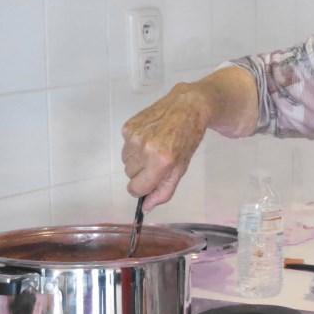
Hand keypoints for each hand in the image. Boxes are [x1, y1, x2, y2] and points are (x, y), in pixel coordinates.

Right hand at [121, 83, 211, 209]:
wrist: (187, 106)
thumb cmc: (188, 139)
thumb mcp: (181, 168)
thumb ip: (163, 191)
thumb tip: (146, 207)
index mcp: (160, 162)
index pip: (135, 188)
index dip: (142, 188)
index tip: (150, 180)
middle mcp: (144, 149)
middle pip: (129, 175)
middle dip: (142, 172)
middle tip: (158, 159)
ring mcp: (134, 136)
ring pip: (125, 161)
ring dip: (137, 158)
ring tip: (155, 145)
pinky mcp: (128, 126)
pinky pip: (125, 146)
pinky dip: (134, 144)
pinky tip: (149, 134)